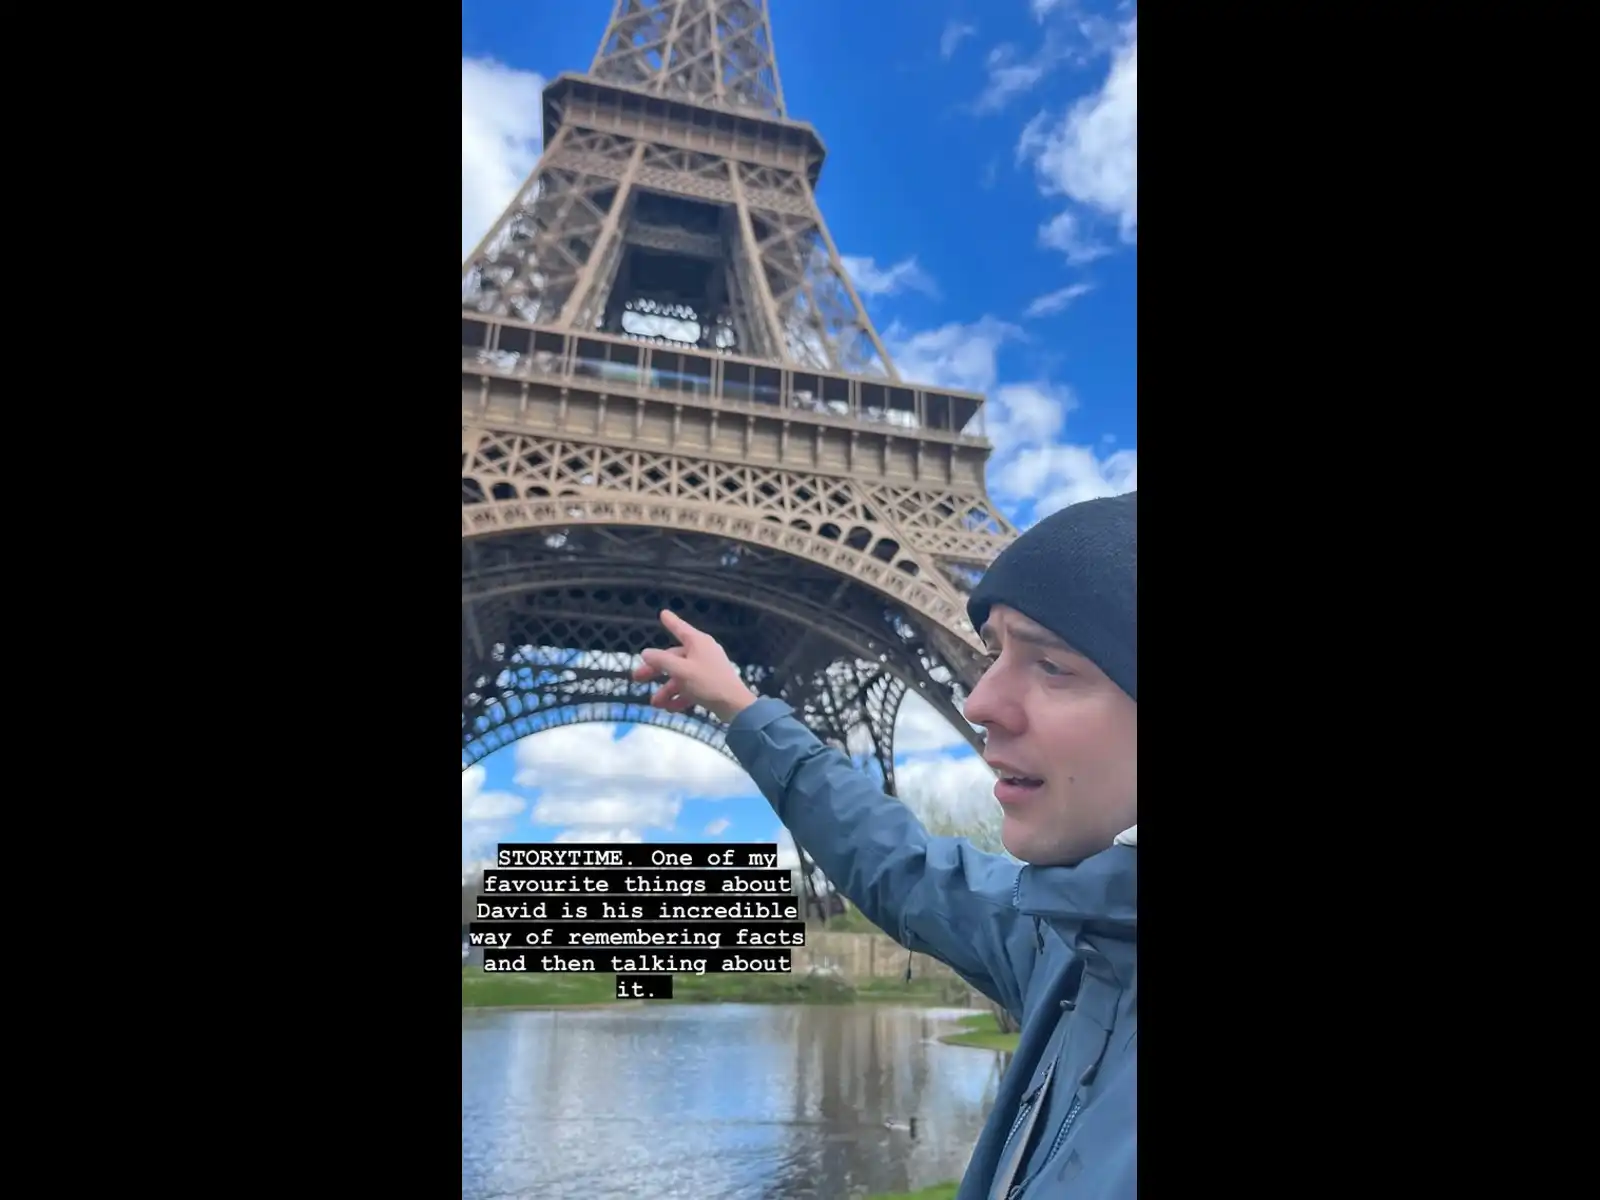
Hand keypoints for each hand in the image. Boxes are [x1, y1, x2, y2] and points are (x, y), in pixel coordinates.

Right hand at [631, 610, 759, 723]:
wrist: (735, 706)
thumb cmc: (708, 683)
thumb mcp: (681, 671)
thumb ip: (662, 661)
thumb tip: (645, 652)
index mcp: (698, 643)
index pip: (680, 628)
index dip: (670, 622)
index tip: (663, 613)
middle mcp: (703, 652)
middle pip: (674, 657)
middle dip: (656, 670)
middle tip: (637, 678)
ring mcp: (707, 669)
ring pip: (681, 676)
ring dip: (667, 690)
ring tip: (655, 703)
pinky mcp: (711, 685)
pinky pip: (691, 688)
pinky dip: (680, 697)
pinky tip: (670, 709)